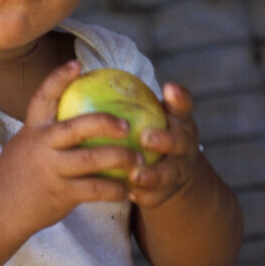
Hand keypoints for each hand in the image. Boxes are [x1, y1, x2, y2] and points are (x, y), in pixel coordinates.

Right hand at [0, 60, 140, 240]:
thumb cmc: (18, 175)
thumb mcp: (25, 146)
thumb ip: (47, 133)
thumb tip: (78, 118)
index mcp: (32, 130)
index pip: (42, 97)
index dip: (58, 78)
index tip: (77, 64)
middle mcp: (41, 146)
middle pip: (78, 127)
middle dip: (106, 122)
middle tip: (128, 124)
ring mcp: (51, 170)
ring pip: (92, 159)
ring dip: (121, 158)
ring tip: (139, 159)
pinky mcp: (61, 194)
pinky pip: (95, 189)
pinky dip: (114, 189)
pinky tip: (126, 189)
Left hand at [119, 81, 199, 210]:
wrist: (169, 169)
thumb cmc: (148, 130)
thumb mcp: (146, 112)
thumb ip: (126, 98)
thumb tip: (79, 70)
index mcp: (179, 120)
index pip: (183, 104)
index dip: (179, 97)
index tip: (168, 88)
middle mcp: (185, 143)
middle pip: (180, 141)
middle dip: (166, 140)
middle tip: (146, 138)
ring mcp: (180, 169)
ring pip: (169, 173)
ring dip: (153, 175)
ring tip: (134, 176)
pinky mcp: (170, 191)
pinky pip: (157, 195)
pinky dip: (145, 195)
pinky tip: (128, 193)